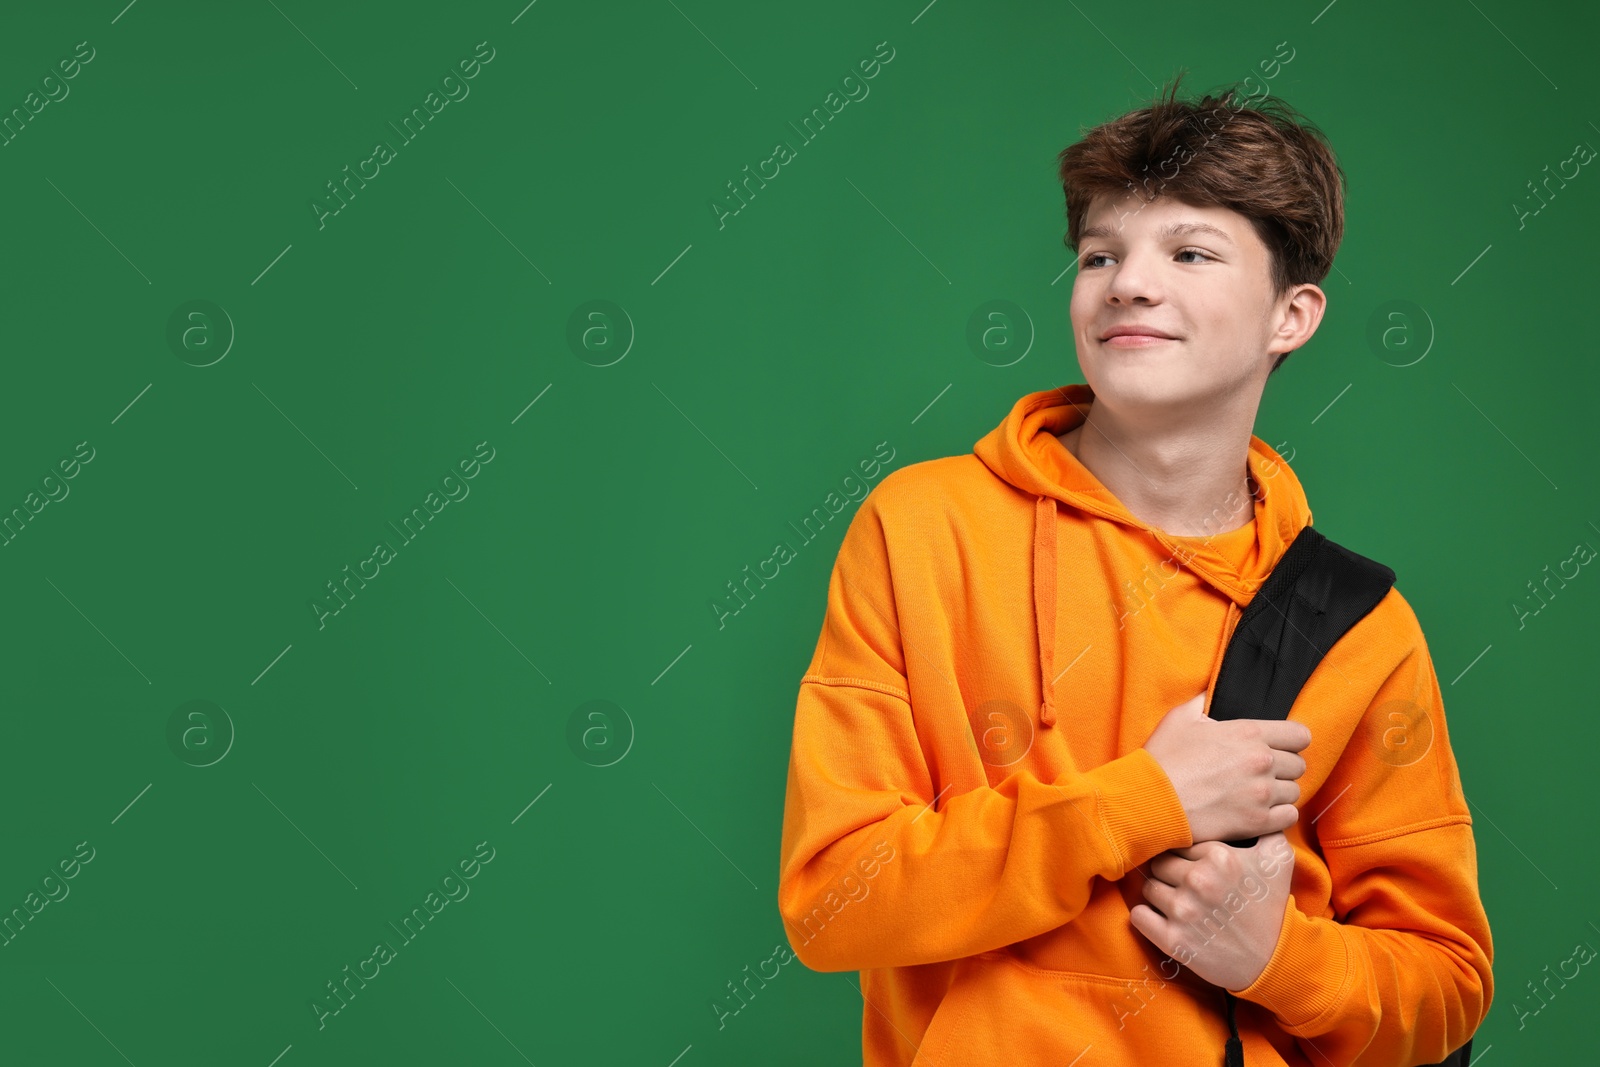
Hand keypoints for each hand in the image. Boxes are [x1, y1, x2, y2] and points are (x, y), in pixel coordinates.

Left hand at [1128, 830, 1295, 992]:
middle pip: (1159, 863)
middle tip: (1185, 886)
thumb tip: (1246, 805)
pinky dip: (1146, 918)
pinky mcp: (1174, 941)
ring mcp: (1184, 911)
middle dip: (1170, 873)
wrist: (1274, 960)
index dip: (1184, 853)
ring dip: (1159, 895)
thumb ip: (1264, 825)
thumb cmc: (1271, 906)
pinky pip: (1139, 917)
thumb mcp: (1278, 859)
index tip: (1192, 864)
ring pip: (1148, 888)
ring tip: (1179, 904)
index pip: (1179, 841)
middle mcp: (1199, 880)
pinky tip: (1163, 920)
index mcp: (1220, 856)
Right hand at [1143, 692, 1310, 843]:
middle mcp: (1262, 761)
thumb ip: (1202, 702)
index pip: (1300, 735)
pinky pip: (1289, 817)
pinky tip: (1259, 812)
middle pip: (1298, 765)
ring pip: (1293, 792)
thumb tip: (1209, 695)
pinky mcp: (1257, 821)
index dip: (1291, 742)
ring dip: (1278, 794)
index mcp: (1248, 732)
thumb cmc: (1162, 759)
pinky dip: (1278, 816)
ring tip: (1255, 795)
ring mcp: (1262, 793)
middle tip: (1259, 774)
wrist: (1151, 800)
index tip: (1279, 748)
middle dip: (1282, 769)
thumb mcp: (1179, 718)